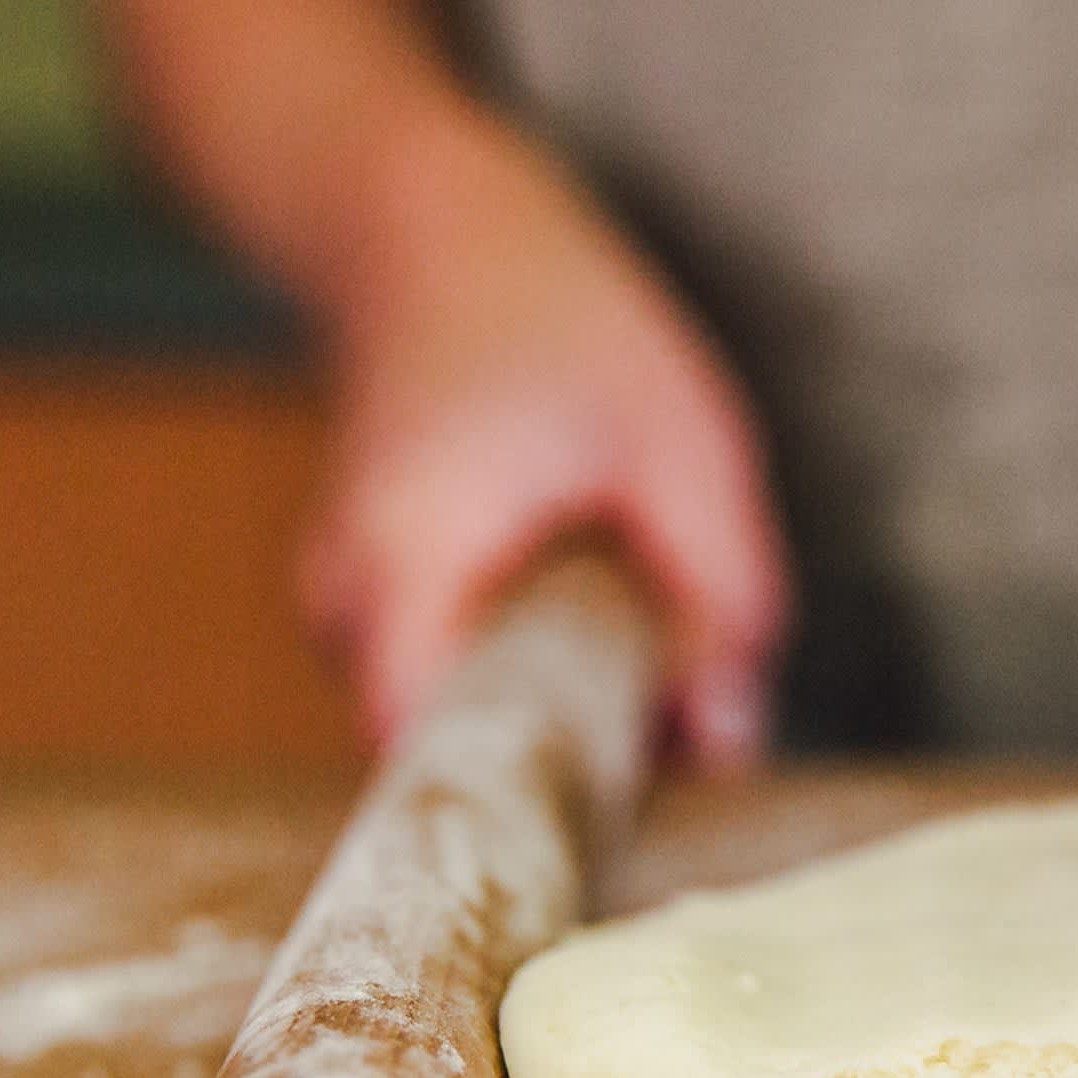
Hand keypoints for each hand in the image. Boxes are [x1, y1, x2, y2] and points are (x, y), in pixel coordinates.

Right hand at [300, 112, 790, 767]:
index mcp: (407, 565)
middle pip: (459, 760)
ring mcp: (347, 609)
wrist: (430, 223)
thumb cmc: (554, 315)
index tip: (623, 855)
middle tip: (681, 746)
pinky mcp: (377, 605)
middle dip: (576, 770)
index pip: (431, 767)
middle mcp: (347, 606)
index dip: (524, 827)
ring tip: (646, 650)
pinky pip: (456, 681)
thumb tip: (729, 747)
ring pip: (462, 723)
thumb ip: (721, 604)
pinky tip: (601, 620)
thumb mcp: (687, 448)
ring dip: (562, 716)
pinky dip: (535, 675)